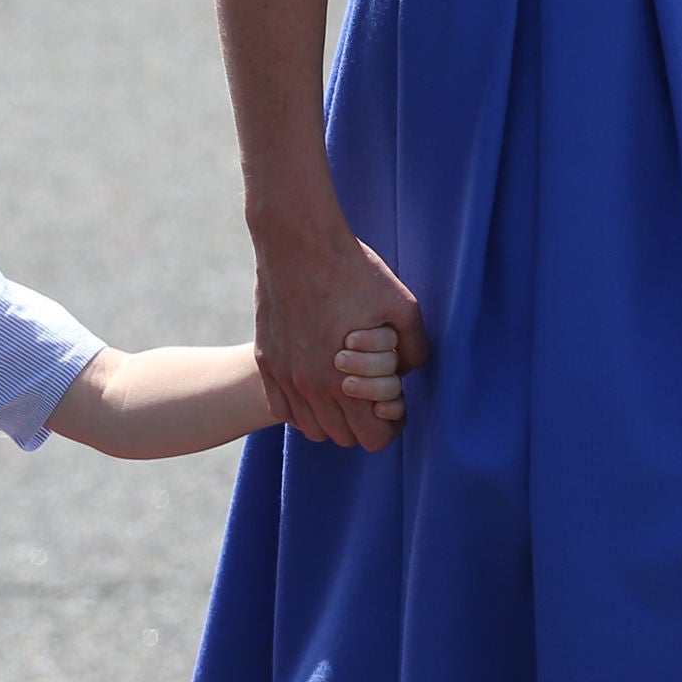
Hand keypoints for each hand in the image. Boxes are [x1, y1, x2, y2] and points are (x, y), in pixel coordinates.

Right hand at [252, 225, 424, 448]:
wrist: (297, 242)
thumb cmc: (353, 271)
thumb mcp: (403, 306)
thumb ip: (415, 349)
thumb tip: (407, 372)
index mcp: (346, 382)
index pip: (372, 439)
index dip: (389, 426)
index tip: (393, 406)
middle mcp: (311, 389)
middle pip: (343, 438)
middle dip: (363, 422)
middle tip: (372, 393)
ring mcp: (284, 377)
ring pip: (311, 429)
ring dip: (332, 417)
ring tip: (345, 389)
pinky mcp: (266, 362)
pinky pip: (283, 409)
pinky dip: (302, 406)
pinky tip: (316, 382)